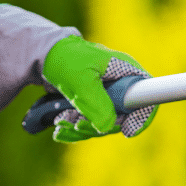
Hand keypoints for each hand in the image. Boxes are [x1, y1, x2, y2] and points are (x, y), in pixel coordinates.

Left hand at [0, 6, 155, 140]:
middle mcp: (120, 82)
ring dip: (81, 128)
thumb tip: (107, 127)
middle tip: (75, 125)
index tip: (126, 131)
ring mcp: (106, 93)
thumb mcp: (79, 82)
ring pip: (104, 123)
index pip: (147, 97)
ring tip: (61, 123)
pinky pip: (89, 122)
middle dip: (98, 126)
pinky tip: (58, 128)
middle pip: (123, 117)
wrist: (38, 55)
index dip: (141, 117)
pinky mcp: (92, 101)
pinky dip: (74, 128)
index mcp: (125, 71)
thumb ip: (96, 104)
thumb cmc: (62, 59)